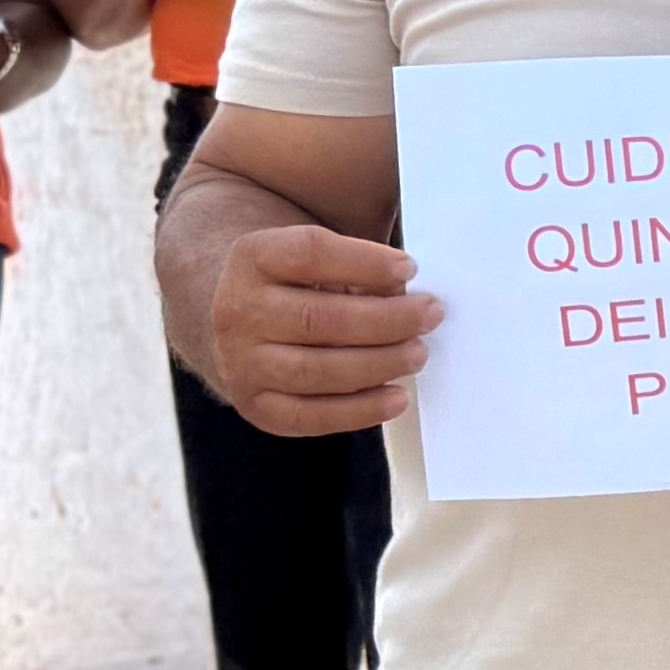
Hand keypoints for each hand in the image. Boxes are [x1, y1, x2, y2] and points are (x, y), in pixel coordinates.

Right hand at [206, 223, 435, 434]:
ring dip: (379, 364)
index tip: (409, 269)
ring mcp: (242, 362)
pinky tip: (395, 397)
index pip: (308, 253)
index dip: (364, 261)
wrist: (244, 322)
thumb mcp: (320, 257)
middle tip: (430, 315)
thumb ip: (359, 264)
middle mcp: (239, 310)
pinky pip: (310, 416)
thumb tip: (403, 295)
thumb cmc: (301, 284)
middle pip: (318, 318)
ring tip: (417, 354)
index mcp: (254, 258)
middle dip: (386, 320)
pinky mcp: (257, 405)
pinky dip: (359, 411)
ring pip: (317, 370)